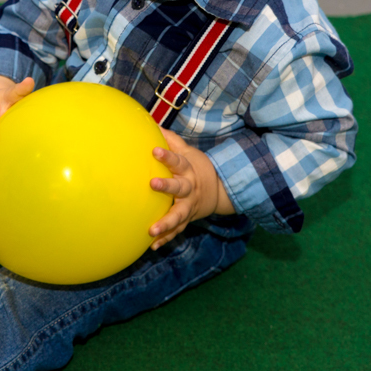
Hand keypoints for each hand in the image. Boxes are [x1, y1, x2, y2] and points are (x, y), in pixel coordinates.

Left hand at [148, 129, 234, 248]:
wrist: (218, 191)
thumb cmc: (196, 167)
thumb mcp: (188, 152)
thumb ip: (171, 141)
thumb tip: (153, 124)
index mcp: (188, 170)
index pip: (177, 161)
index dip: (167, 156)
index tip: (154, 151)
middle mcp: (189, 189)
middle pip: (179, 187)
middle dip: (166, 186)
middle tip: (152, 184)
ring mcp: (189, 206)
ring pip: (178, 215)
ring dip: (165, 223)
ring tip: (151, 230)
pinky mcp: (187, 220)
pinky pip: (177, 231)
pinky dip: (166, 239)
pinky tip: (152, 246)